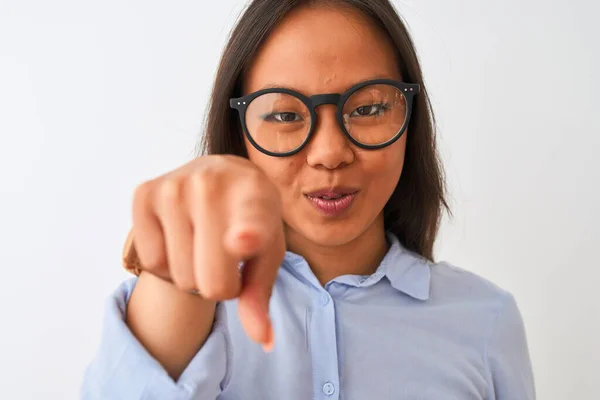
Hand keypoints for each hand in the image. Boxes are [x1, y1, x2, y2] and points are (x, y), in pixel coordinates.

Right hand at [131, 154, 284, 348]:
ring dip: (193, 276)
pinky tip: (179, 240)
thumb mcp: (266, 254)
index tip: (242, 240)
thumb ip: (261, 295)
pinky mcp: (144, 193)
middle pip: (210, 282)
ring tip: (202, 245)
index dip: (247, 237)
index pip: (250, 224)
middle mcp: (212, 186)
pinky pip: (152, 263)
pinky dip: (166, 265)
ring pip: (180, 277)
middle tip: (225, 258)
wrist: (221, 175)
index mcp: (256, 198)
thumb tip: (264, 340)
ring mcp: (175, 187)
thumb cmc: (250, 220)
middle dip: (220, 285)